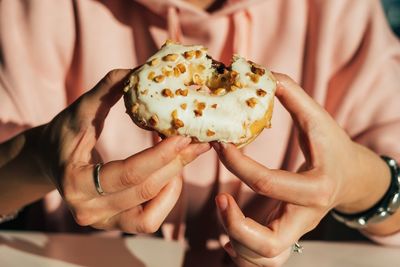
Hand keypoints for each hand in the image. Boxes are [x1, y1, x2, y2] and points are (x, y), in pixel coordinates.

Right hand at [39, 69, 209, 232]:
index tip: (184, 136)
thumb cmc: (64, 134)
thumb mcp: (80, 110)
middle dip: (176, 164)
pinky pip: (149, 221)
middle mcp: (87, 210)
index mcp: (74, 181)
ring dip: (174, 181)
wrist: (50, 161)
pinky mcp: (114, 225)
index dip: (160, 155)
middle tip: (199, 141)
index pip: (127, 173)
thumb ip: (107, 90)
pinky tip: (172, 174)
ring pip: (151, 212)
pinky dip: (166, 199)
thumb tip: (138, 71)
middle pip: (144, 190)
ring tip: (187, 154)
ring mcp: (101, 222)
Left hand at [213, 73, 390, 265]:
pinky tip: (229, 232)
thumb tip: (262, 73)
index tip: (220, 145)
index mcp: (316, 188)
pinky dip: (243, 253)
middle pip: (269, 243)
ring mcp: (297, 231)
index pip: (269, 183)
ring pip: (264, 259)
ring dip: (235, 241)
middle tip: (219, 199)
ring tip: (223, 211)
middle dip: (235, 225)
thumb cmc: (334, 147)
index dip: (237, 163)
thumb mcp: (319, 120)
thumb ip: (293, 95)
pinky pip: (265, 260)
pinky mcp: (290, 236)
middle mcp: (306, 217)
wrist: (352, 179)